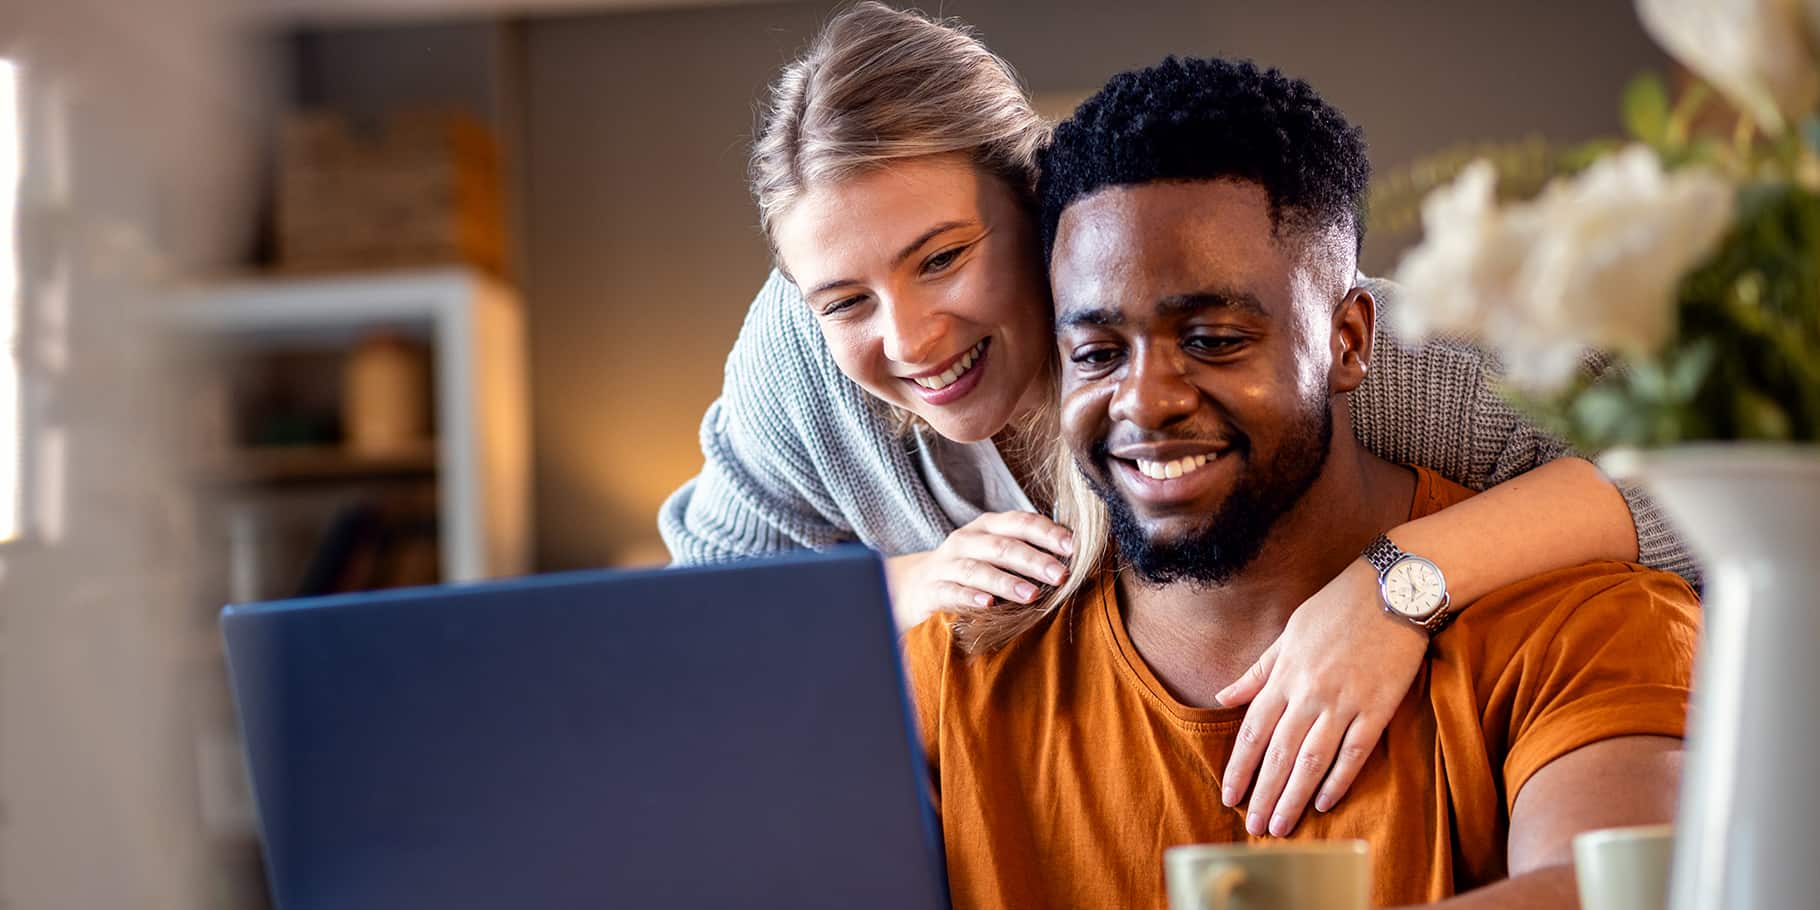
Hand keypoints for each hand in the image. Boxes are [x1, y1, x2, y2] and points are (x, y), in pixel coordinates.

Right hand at [884, 511, 1073, 631]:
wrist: (914, 586)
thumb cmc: (969, 568)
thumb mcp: (994, 552)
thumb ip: (1025, 551)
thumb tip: (1073, 559)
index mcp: (987, 526)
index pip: (1020, 522)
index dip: (1047, 532)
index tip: (1073, 547)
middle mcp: (966, 540)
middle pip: (1002, 546)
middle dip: (1034, 560)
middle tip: (1061, 576)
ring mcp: (946, 565)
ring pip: (977, 569)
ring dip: (1006, 581)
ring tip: (1032, 595)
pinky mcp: (932, 590)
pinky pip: (952, 592)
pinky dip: (971, 597)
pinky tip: (989, 605)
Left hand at [1215, 558, 1429, 836]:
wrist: (1393, 589)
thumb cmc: (1338, 607)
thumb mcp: (1289, 632)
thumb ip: (1258, 671)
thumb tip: (1223, 696)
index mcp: (1284, 674)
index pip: (1252, 732)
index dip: (1239, 769)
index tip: (1229, 797)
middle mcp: (1308, 692)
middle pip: (1278, 754)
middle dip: (1263, 794)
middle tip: (1253, 829)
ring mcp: (1344, 701)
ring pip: (1311, 760)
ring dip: (1293, 797)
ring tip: (1280, 826)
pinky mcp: (1378, 707)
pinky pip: (1354, 752)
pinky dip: (1338, 780)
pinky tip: (1324, 804)